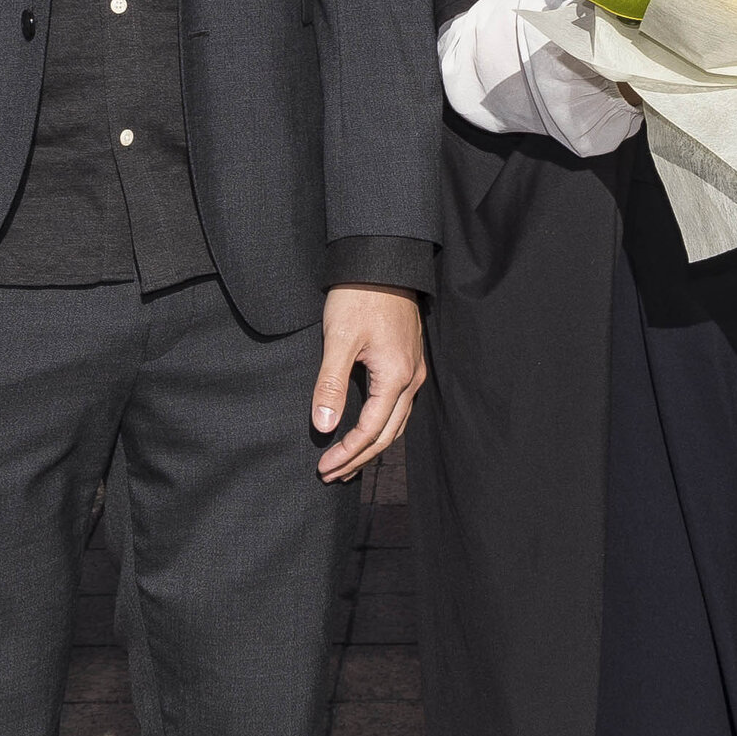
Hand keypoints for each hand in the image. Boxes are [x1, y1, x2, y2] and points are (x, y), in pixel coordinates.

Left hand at [312, 285, 424, 482]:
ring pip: (396, 423)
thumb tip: (325, 426)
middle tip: (331, 474)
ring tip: (346, 462)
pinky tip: (365, 430)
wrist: (382, 260)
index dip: (347, 454)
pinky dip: (380, 426)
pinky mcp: (407, 361)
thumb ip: (331, 385)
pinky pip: (398, 406)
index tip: (323, 467)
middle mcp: (411, 379)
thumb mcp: (338, 340)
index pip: (371, 431)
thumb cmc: (359, 296)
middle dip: (358, 459)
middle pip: (387, 435)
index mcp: (395, 377)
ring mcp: (413, 370)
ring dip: (370, 446)